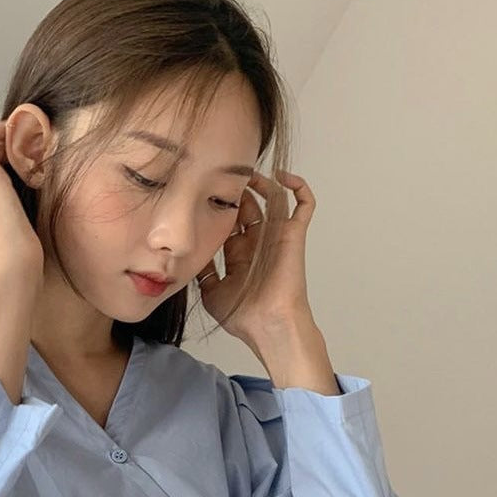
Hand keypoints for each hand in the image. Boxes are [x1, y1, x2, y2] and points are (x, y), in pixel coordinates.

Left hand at [195, 168, 316, 345]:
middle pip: (248, 209)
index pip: (228, 226)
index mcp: (240, 256)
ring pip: (273, 201)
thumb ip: (204, 272)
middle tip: (223, 177)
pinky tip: (282, 176)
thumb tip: (192, 254)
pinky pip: (304, 205)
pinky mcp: (293, 234)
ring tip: (247, 173)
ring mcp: (276, 237)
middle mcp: (258, 244)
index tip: (204, 195)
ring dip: (262, 185)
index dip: (218, 211)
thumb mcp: (211, 292)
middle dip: (236, 194)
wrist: (267, 324)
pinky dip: (299, 187)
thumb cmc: (243, 315)